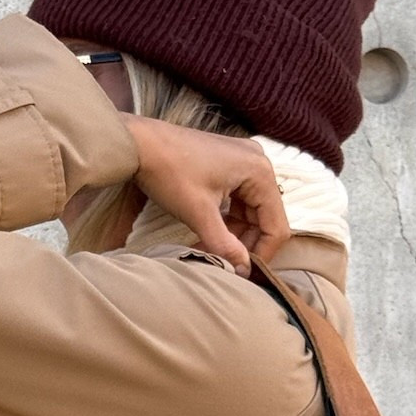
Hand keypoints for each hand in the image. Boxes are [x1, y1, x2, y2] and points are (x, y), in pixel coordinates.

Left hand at [125, 118, 287, 276]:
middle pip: (264, 218)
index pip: (276, 225)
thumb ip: (224, 245)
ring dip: (233, 234)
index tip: (243, 272)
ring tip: (210, 252)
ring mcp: (243, 161)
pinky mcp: (229, 163)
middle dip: (244, 244)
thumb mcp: (198, 214)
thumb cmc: (169, 172)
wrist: (139, 143)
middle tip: (223, 264)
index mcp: (260, 172)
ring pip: (250, 211)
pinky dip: (226, 220)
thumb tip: (243, 270)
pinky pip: (238, 200)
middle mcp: (258, 162)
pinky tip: (208, 235)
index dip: (262, 253)